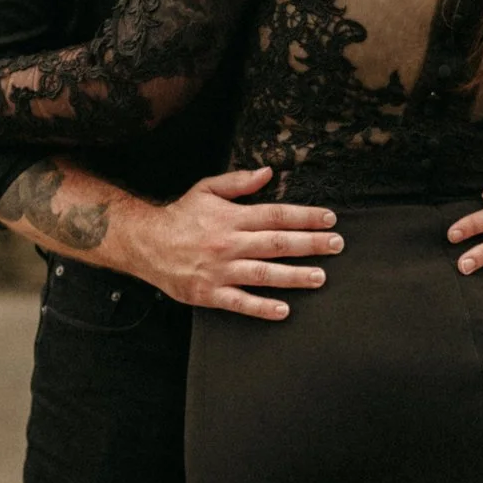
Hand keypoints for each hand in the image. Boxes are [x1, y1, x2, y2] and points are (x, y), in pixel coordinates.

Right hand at [119, 166, 345, 321]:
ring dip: (295, 276)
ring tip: (320, 277)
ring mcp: (220, 270)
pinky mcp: (210, 293)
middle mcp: (229, 243)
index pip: (276, 215)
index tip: (329, 219)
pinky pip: (240, 302)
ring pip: (264, 273)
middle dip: (310, 244)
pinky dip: (262, 307)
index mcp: (231, 217)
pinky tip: (284, 309)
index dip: (305, 217)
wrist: (145, 243)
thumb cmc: (180, 216)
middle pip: (277, 243)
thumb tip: (268, 173)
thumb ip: (238, 182)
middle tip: (337, 246)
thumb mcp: (206, 189)